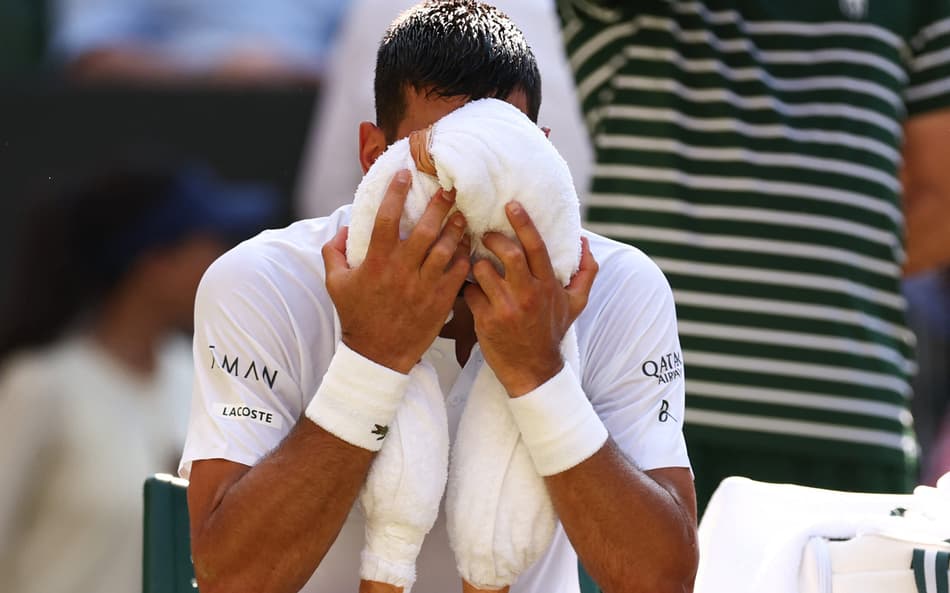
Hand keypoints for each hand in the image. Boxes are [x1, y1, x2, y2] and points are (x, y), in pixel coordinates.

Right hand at [323, 170, 470, 372]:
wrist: (378, 355)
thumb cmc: (357, 316)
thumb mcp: (335, 284)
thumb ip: (334, 253)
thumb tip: (344, 229)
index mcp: (376, 262)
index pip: (387, 219)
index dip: (396, 193)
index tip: (404, 174)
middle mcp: (402, 271)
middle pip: (425, 229)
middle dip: (438, 205)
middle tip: (448, 189)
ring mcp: (424, 286)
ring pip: (446, 249)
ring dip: (455, 229)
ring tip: (460, 215)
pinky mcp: (441, 301)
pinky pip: (458, 273)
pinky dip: (464, 257)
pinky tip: (466, 246)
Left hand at [464, 202, 597, 395]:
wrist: (533, 370)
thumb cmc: (551, 332)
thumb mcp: (575, 304)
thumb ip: (585, 272)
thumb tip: (586, 243)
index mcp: (548, 285)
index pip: (536, 247)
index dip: (523, 223)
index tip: (511, 205)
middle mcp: (528, 294)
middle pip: (508, 253)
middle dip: (493, 238)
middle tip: (486, 234)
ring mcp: (505, 308)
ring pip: (484, 270)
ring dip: (477, 263)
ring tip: (478, 264)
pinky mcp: (486, 320)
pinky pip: (469, 292)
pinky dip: (467, 287)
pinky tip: (470, 288)